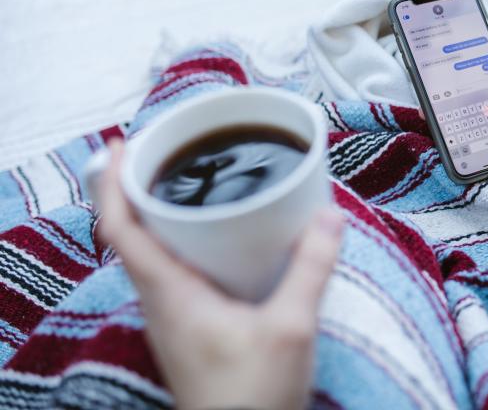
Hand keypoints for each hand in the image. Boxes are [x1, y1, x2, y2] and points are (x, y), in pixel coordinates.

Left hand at [97, 140, 343, 409]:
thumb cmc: (251, 397)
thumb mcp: (290, 326)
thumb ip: (311, 268)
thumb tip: (329, 215)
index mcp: (169, 293)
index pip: (120, 228)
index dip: (114, 183)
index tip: (122, 146)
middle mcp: (160, 302)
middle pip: (130, 234)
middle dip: (138, 188)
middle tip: (163, 151)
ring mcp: (172, 318)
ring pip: (150, 254)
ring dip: (159, 215)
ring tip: (188, 184)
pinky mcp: (189, 329)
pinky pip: (173, 273)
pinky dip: (182, 243)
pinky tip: (218, 241)